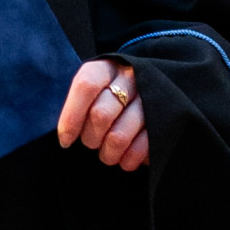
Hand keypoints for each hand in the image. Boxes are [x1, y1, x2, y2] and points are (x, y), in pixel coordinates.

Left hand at [58, 58, 148, 173]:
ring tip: (107, 154)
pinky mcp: (164, 120)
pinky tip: (124, 160)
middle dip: (90, 138)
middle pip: (100, 114)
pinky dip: (128, 160)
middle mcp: (130, 78)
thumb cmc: (108, 97)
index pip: (85, 86)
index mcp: (106, 68)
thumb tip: (66, 138)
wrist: (147, 92)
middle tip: (91, 143)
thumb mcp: (92, 92)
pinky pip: (141, 147)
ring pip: (119, 136)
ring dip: (108, 153)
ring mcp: (150, 99)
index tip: (65, 140)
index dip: (71, 117)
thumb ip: (77, 106)